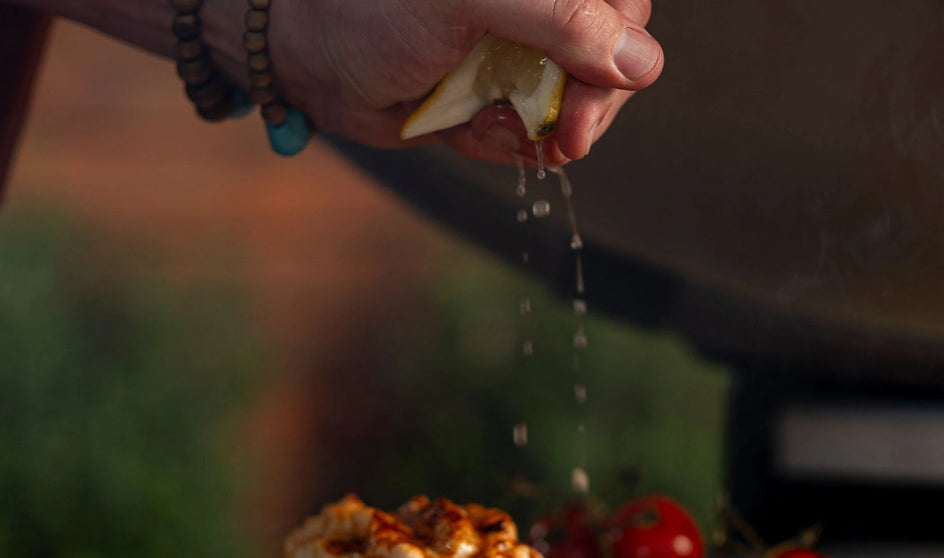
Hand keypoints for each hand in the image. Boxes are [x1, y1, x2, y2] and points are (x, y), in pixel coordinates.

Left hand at [266, 0, 662, 164]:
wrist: (313, 58)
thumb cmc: (377, 8)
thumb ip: (560, 20)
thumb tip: (642, 63)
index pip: (622, 9)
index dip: (619, 56)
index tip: (585, 103)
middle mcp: (539, 13)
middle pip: (608, 65)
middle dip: (586, 108)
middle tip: (560, 139)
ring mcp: (519, 59)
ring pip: (571, 110)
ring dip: (543, 133)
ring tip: (491, 124)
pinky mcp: (494, 103)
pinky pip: (528, 139)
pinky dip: (508, 147)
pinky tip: (473, 130)